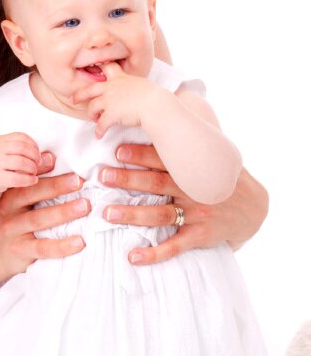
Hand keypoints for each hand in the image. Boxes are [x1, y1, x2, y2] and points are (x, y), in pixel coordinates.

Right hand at [0, 132, 40, 192]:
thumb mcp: (7, 152)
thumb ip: (24, 151)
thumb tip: (50, 157)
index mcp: (1, 140)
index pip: (21, 137)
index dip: (33, 145)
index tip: (37, 153)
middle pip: (23, 148)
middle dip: (34, 156)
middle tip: (38, 163)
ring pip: (21, 162)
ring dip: (32, 168)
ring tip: (34, 172)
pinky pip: (17, 178)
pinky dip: (29, 180)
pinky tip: (33, 180)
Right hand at [0, 157, 88, 281]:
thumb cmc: (8, 225)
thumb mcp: (13, 205)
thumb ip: (31, 188)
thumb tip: (54, 159)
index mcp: (10, 197)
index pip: (28, 181)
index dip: (45, 171)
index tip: (64, 164)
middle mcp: (9, 211)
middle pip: (33, 195)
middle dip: (57, 186)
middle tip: (79, 181)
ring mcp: (14, 232)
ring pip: (38, 219)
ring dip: (63, 212)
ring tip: (84, 206)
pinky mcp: (20, 251)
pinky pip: (42, 248)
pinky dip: (62, 246)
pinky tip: (79, 242)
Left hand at [72, 63, 161, 137]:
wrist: (154, 104)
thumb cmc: (154, 95)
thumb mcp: (141, 84)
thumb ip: (133, 86)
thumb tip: (135, 91)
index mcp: (120, 78)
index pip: (107, 68)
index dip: (99, 68)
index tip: (93, 69)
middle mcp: (111, 87)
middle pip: (89, 89)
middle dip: (79, 95)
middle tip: (73, 99)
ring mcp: (109, 100)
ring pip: (92, 107)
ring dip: (92, 114)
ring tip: (94, 119)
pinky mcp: (110, 114)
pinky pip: (101, 125)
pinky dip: (99, 131)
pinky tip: (99, 136)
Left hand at [100, 144, 267, 264]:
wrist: (253, 208)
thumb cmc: (221, 176)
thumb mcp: (212, 153)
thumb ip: (187, 137)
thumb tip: (172, 98)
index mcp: (192, 168)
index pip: (164, 158)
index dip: (141, 154)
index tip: (117, 150)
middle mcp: (193, 190)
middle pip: (156, 184)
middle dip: (128, 180)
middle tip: (101, 176)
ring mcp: (197, 214)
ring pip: (161, 215)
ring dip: (133, 215)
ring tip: (107, 213)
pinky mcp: (199, 236)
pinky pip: (175, 246)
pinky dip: (154, 254)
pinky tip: (132, 257)